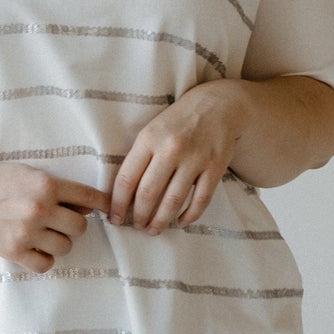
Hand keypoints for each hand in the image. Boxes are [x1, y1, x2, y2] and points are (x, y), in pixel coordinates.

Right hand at [0, 160, 112, 271]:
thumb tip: (88, 207)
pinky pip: (45, 264)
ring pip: (65, 247)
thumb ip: (58, 188)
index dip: (102, 204)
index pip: (89, 197)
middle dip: (73, 226)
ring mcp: (26, 232)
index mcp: (46, 185)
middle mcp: (39, 208)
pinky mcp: (14, 251)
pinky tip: (36, 249)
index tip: (108, 210)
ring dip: (58, 243)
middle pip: (80, 228)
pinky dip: (44, 259)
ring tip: (44, 235)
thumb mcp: (30, 174)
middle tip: (59, 223)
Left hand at [109, 82, 243, 231]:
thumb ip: (139, 158)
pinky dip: (189, 216)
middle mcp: (171, 149)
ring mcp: (195, 159)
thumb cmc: (178, 121)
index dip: (117, 204)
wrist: (218, 104)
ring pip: (173, 201)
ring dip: (160, 221)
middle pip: (148, 194)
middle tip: (136, 226)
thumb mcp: (152, 131)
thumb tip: (123, 195)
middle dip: (139, 217)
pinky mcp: (216, 167)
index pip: (126, 179)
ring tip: (153, 229)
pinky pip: (200, 200)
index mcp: (149, 139)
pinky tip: (180, 222)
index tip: (114, 218)